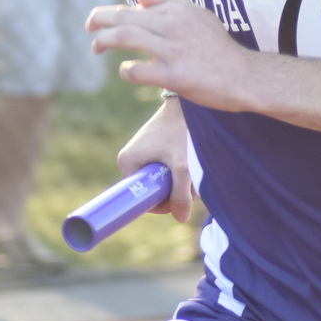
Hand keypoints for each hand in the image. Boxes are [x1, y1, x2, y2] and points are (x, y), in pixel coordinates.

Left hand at [87, 0, 253, 110]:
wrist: (244, 76)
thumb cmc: (220, 47)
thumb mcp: (200, 14)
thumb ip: (171, 0)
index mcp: (178, 11)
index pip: (136, 6)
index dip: (116, 13)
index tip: (106, 21)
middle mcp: (173, 26)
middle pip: (126, 17)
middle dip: (100, 19)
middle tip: (88, 26)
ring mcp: (172, 51)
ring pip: (127, 37)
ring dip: (105, 40)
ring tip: (95, 47)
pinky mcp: (174, 75)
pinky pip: (138, 70)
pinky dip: (127, 69)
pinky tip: (127, 70)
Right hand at [117, 99, 194, 221]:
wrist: (188, 103)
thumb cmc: (181, 131)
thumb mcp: (182, 166)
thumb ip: (180, 195)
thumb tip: (180, 217)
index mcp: (127, 164)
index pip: (143, 198)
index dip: (163, 203)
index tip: (180, 198)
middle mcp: (130, 159)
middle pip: (154, 191)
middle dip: (175, 191)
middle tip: (191, 180)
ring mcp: (142, 154)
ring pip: (163, 181)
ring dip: (181, 181)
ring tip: (193, 166)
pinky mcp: (154, 148)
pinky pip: (166, 170)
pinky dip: (181, 171)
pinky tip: (192, 160)